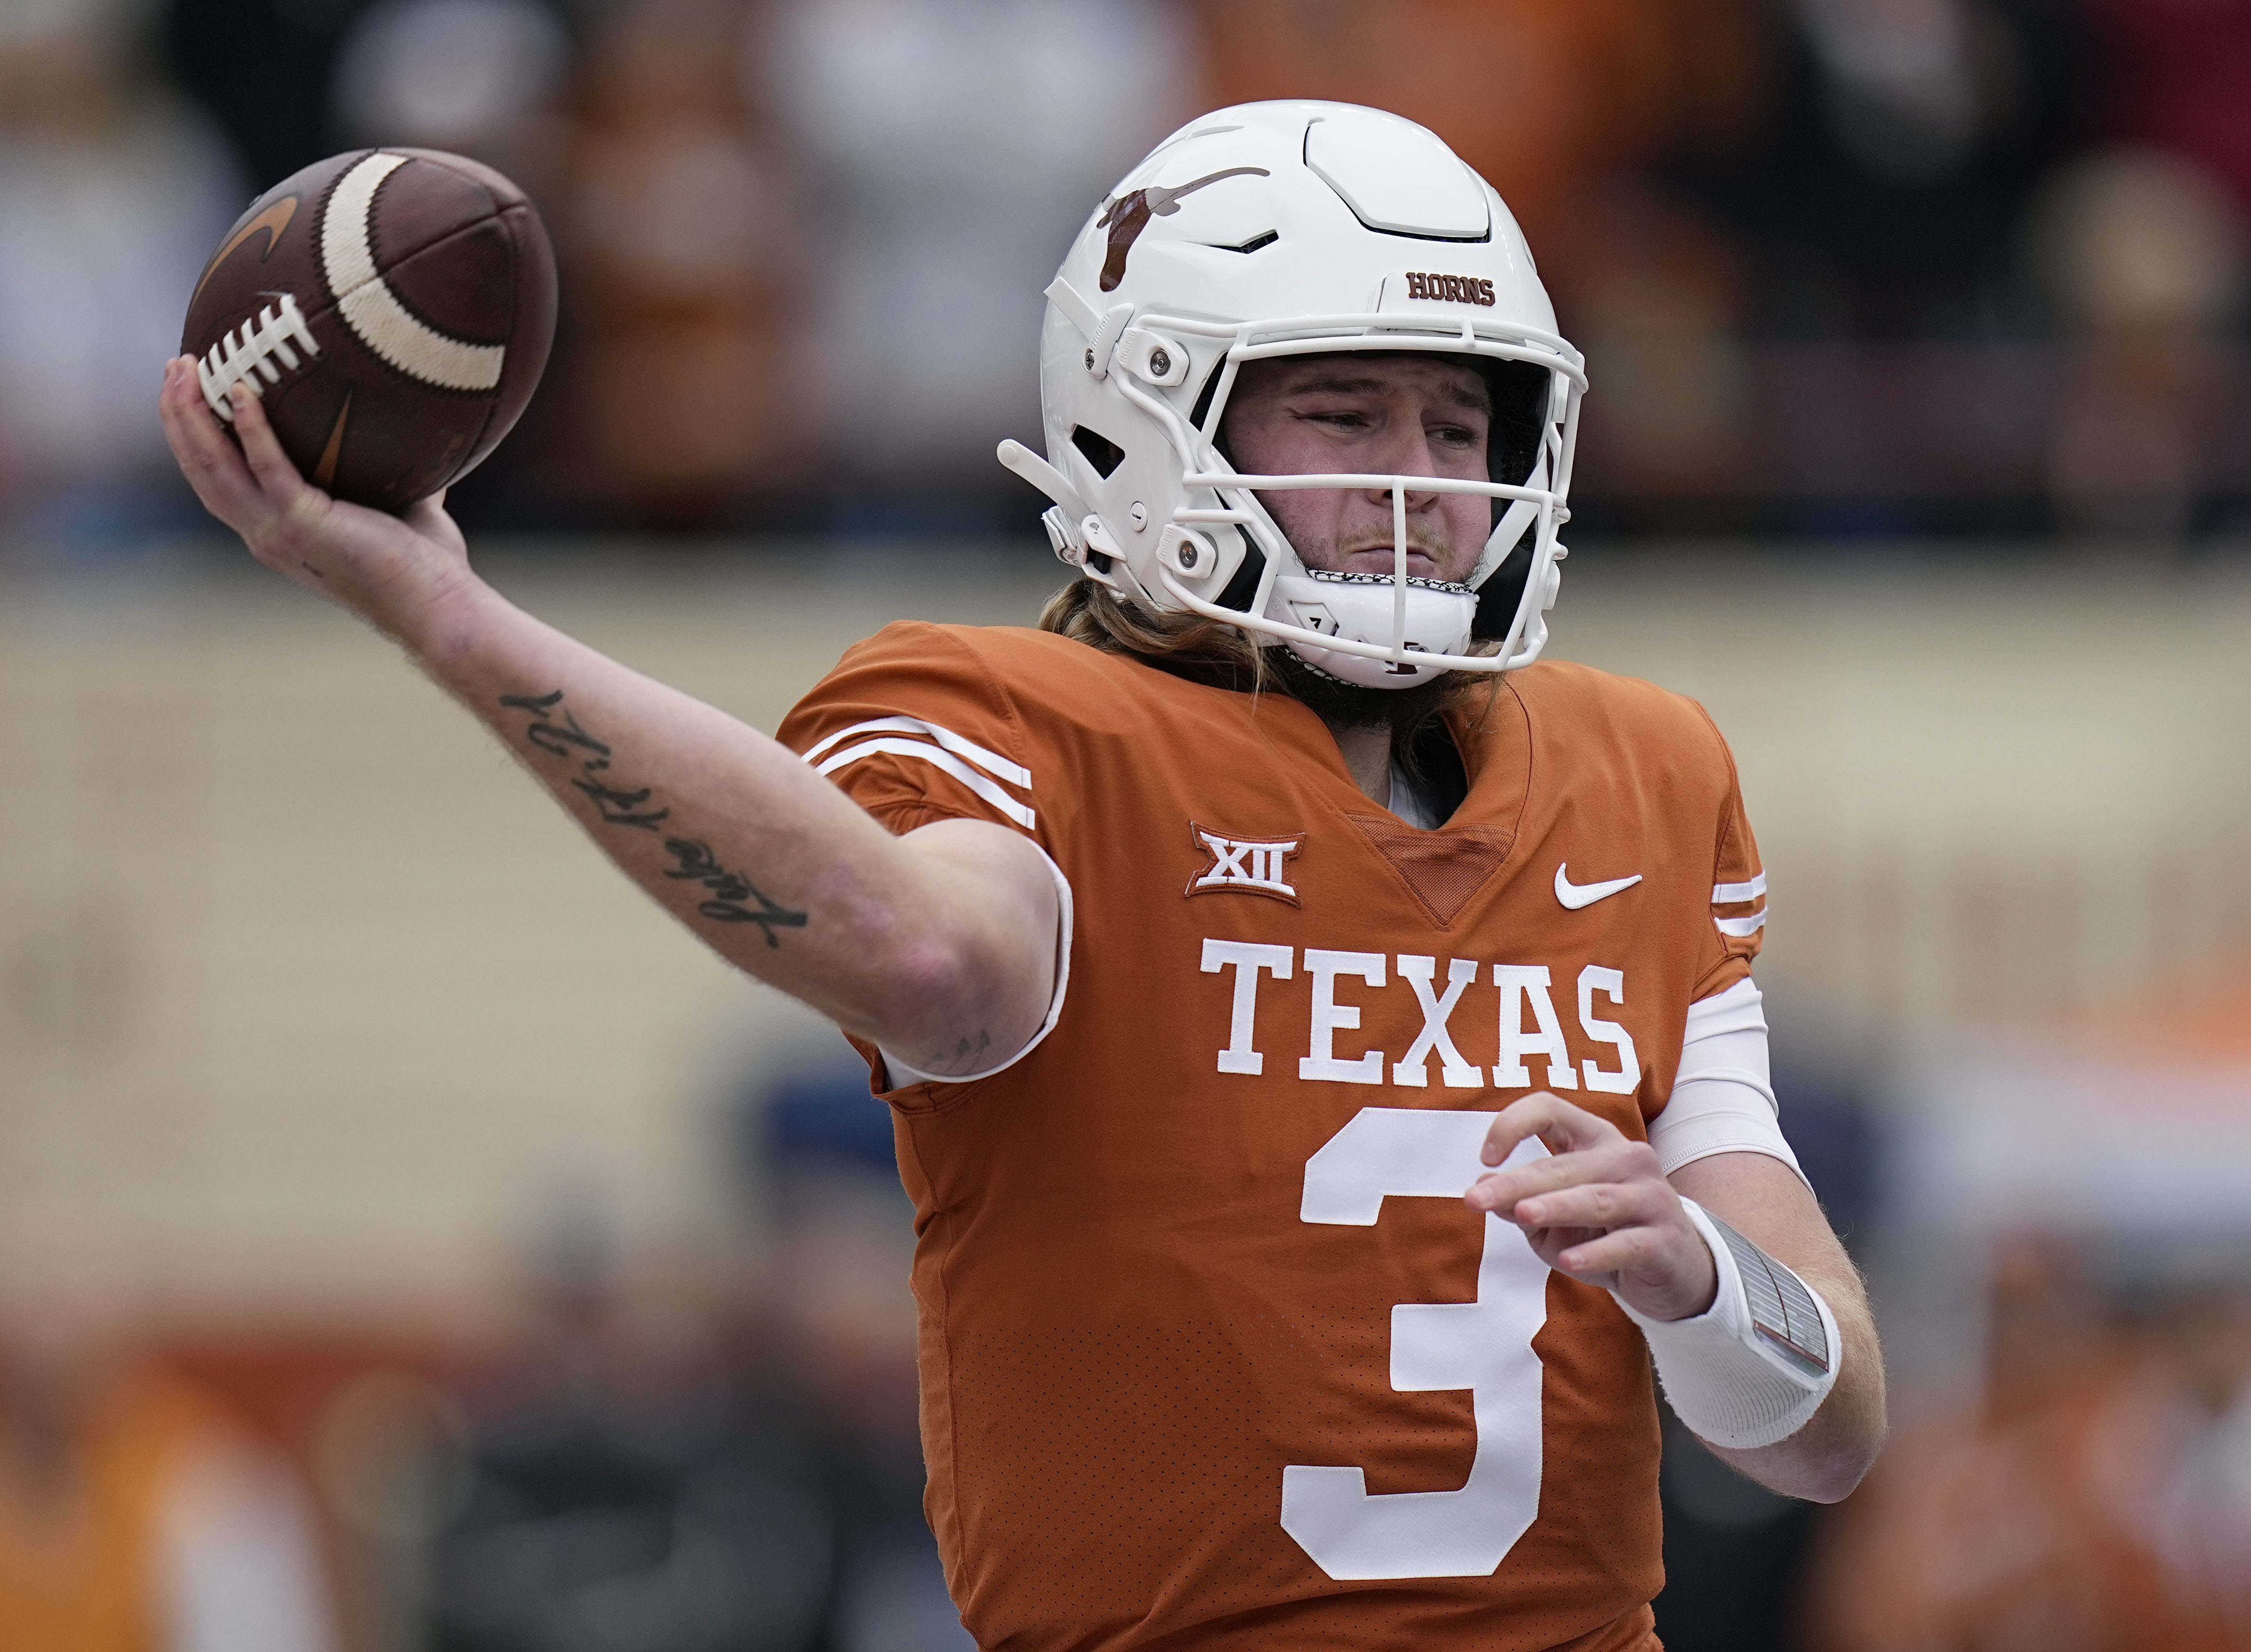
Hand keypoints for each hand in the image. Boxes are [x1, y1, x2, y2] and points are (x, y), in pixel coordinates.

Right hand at [158, 356, 477, 645]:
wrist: (437, 604)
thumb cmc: (425, 563)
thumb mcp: (394, 505)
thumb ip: (383, 471)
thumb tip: (404, 428)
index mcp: (276, 533)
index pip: (216, 481)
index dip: (193, 437)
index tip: (188, 391)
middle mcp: (265, 535)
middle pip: (201, 468)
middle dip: (180, 415)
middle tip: (177, 367)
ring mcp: (279, 531)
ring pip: (214, 466)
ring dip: (194, 414)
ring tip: (187, 368)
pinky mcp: (304, 523)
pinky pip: (268, 466)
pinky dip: (251, 428)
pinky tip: (243, 392)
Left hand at [1465, 1091, 1717, 1322]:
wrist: (1674, 1272)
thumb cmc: (1604, 1235)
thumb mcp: (1557, 1220)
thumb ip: (1523, 1202)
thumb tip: (1484, 1186)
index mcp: (1596, 1140)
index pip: (1551, 1109)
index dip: (1514, 1124)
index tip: (1486, 1156)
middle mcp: (1628, 1159)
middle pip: (1565, 1164)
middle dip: (1519, 1183)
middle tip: (1477, 1199)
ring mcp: (1652, 1198)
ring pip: (1597, 1199)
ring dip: (1557, 1206)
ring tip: (1523, 1214)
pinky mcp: (1665, 1240)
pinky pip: (1627, 1243)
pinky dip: (1596, 1252)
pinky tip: (1569, 1260)